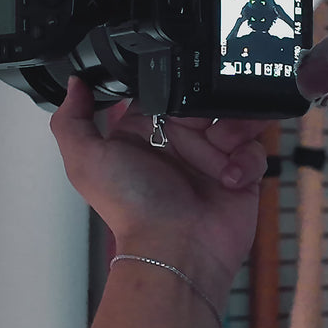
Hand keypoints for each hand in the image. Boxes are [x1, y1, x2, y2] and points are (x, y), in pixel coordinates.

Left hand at [50, 77, 268, 287]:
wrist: (178, 249)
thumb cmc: (132, 207)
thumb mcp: (86, 161)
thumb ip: (73, 119)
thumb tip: (76, 84)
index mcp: (147, 133)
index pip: (167, 91)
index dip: (176, 81)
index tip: (183, 77)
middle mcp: (181, 143)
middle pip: (206, 100)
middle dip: (211, 101)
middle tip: (206, 119)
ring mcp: (212, 159)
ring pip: (235, 119)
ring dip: (235, 126)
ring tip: (223, 145)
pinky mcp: (240, 175)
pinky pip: (255, 150)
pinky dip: (247, 160)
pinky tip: (230, 178)